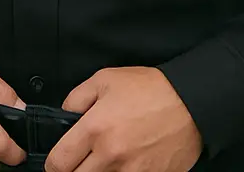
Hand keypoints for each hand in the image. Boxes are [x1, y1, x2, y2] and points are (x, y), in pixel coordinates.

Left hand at [45, 67, 202, 171]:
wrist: (189, 103)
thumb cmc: (147, 89)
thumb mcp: (104, 79)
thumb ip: (76, 99)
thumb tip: (63, 118)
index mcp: (95, 129)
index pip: (59, 162)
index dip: (54, 164)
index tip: (57, 161)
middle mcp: (111, 156)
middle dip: (74, 171)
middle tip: (79, 160)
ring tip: (103, 160)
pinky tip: (123, 164)